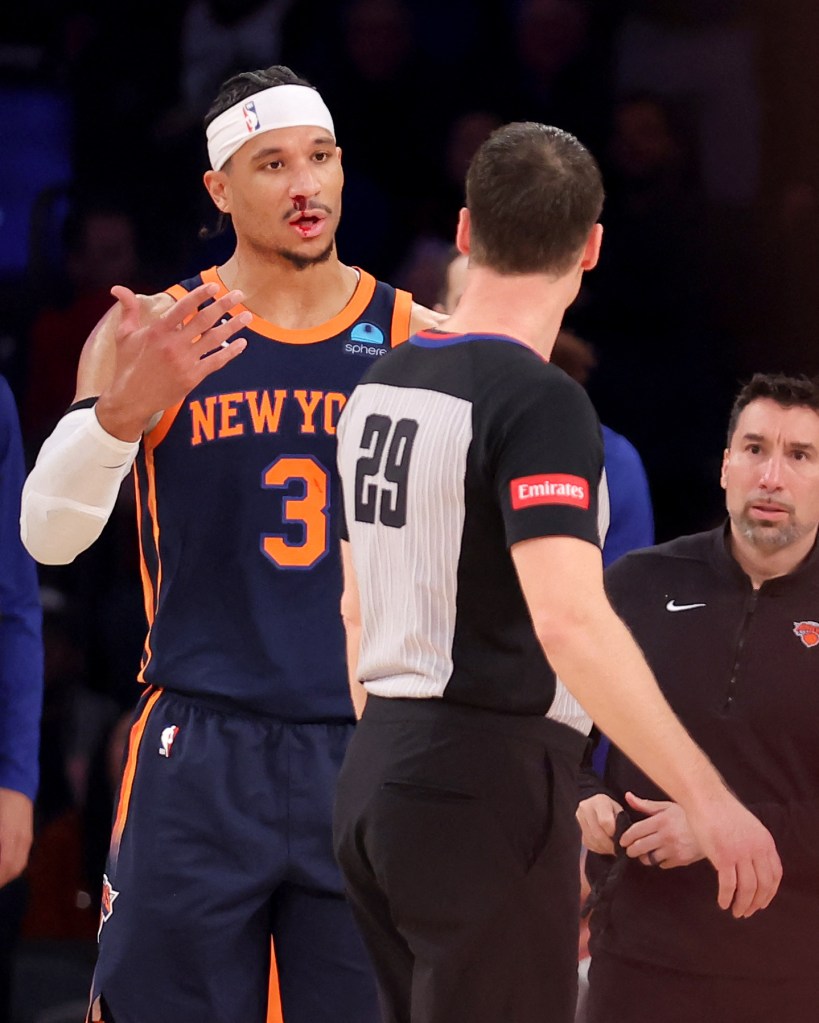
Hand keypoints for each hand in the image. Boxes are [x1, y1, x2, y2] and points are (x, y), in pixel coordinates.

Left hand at [0, 788, 33, 887]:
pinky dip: (12, 866)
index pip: (5, 865)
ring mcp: (26, 835)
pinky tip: (3, 865)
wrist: (17, 780)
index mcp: (8, 834)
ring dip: (6, 875)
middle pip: (13, 868)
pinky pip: (22, 857)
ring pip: (19, 864)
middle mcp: (20, 837)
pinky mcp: (28, 834)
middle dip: (1, 880)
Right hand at [96, 282, 250, 440]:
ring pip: (214, 339)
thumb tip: (118, 288)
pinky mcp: (192, 377)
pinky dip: (231, 352)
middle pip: (204, 320)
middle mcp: (173, 344)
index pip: (183, 307)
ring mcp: (184, 361)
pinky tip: (242, 343)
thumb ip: (128, 309)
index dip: (200, 295)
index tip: (214, 286)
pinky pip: (216, 361)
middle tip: (239, 294)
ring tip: (248, 316)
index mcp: (158, 331)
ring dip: (233, 326)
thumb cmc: (127, 365)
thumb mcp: (124, 335)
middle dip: (224, 305)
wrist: (131, 399)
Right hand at [576, 793, 622, 854]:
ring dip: (605, 848)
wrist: (598, 806)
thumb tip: (622, 837)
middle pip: (598, 834)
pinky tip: (605, 845)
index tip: (621, 838)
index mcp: (599, 801)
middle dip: (610, 844)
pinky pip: (589, 844)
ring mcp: (580, 819)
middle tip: (618, 848)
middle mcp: (586, 808)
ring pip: (593, 841)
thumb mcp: (619, 810)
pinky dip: (599, 848)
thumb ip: (621, 821)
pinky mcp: (578, 830)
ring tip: (613, 847)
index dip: (614, 833)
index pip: (605, 822)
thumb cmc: (612, 809)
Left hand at [619, 792, 703, 868]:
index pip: (636, 831)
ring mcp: (674, 849)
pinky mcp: (682, 860)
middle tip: (629, 850)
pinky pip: (663, 865)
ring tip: (643, 854)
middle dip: (631, 850)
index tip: (622, 841)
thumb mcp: (667, 806)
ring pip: (650, 859)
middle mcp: (666, 836)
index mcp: (661, 820)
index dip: (626, 837)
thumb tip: (628, 797)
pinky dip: (659, 862)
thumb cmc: (687, 815)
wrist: (713, 827)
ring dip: (644, 857)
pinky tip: (660, 856)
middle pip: (640, 847)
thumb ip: (645, 804)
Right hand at [684, 792, 781, 918]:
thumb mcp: (747, 826)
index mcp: (765, 841)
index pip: (775, 874)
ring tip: (737, 912)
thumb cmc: (720, 809)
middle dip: (757, 903)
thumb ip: (753, 844)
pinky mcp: (723, 857)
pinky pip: (728, 885)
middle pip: (763, 885)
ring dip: (743, 904)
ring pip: (747, 889)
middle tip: (748, 912)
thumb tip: (751, 864)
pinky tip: (722, 903)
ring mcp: (740, 853)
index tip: (762, 902)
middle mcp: (756, 849)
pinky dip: (726, 898)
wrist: (704, 797)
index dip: (770, 892)